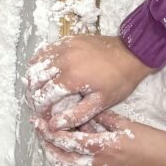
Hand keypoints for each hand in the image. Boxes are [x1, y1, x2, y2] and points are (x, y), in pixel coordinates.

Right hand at [27, 35, 153, 129]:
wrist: (132, 53)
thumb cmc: (119, 80)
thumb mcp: (100, 103)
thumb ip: (75, 115)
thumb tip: (54, 125)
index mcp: (71, 78)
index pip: (43, 96)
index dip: (40, 109)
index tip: (44, 116)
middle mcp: (63, 60)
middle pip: (34, 79)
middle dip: (33, 95)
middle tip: (39, 105)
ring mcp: (64, 47)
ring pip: (35, 63)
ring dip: (33, 79)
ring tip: (40, 90)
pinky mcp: (67, 40)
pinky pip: (44, 50)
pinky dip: (39, 63)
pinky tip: (45, 73)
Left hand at [34, 110, 165, 165]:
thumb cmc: (155, 144)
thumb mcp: (129, 125)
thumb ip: (107, 119)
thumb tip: (89, 113)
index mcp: (104, 146)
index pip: (70, 140)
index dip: (52, 132)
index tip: (41, 123)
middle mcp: (99, 161)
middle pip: (64, 157)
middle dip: (48, 144)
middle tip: (38, 130)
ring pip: (71, 165)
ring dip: (57, 154)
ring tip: (48, 141)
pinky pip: (83, 165)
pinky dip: (72, 157)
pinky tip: (70, 146)